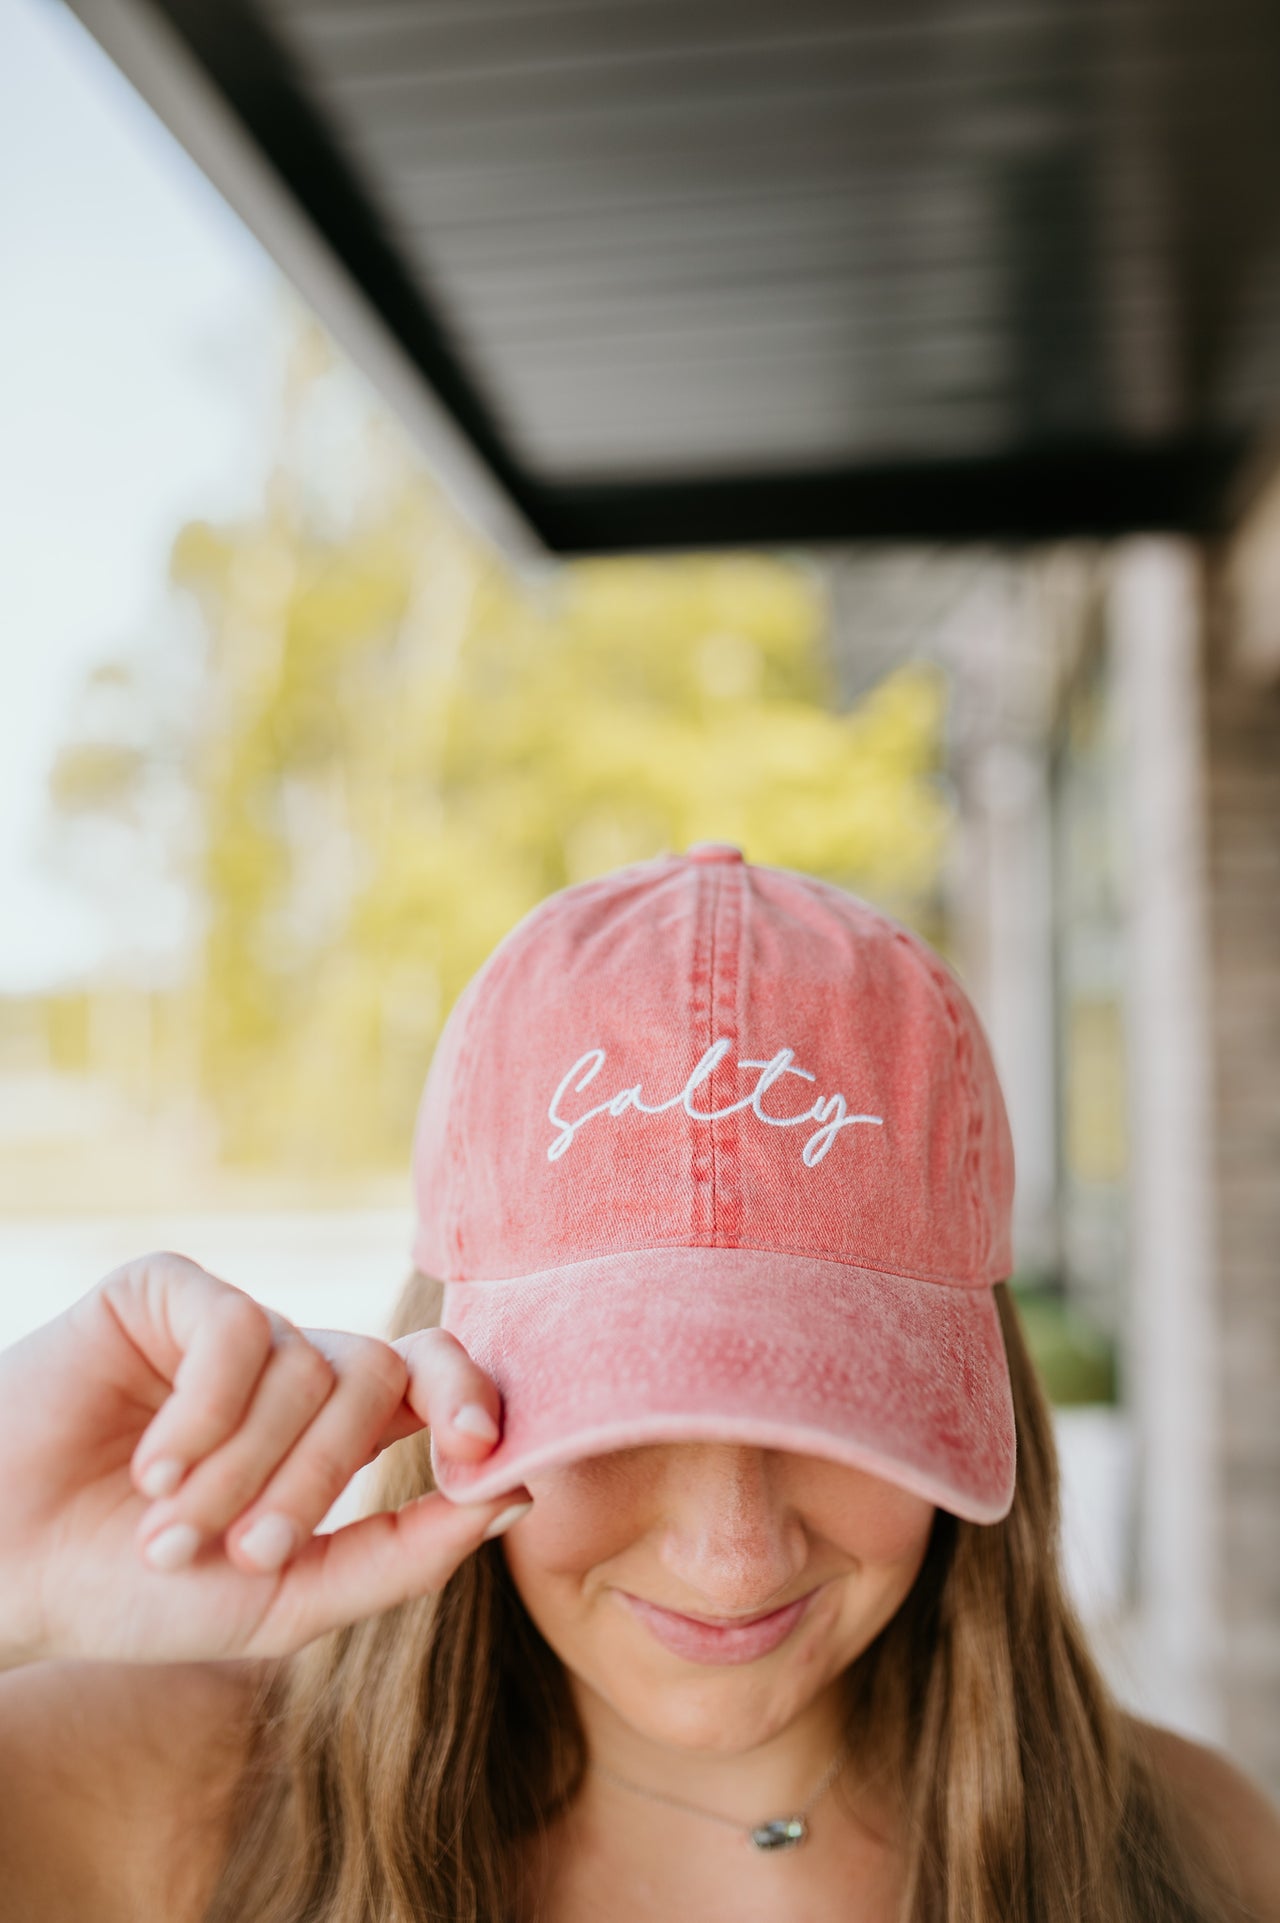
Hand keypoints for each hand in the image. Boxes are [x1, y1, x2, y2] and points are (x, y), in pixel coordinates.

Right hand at [0, 1251, 527, 1667]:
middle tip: (247, 1552)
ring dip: (240, 1469)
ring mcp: (231, 1323)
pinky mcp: (166, 1292)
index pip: (435, 1376)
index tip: (481, 1453)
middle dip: (319, 1477)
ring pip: (302, 1364)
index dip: (473, 1396)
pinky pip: (236, 1328)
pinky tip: (149, 1468)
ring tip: (167, 1530)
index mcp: (333, 1427)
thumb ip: (405, 1554)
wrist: (8, 1577)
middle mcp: (291, 1363)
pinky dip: (203, 1416)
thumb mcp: (290, 1599)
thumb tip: (519, 1494)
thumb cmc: (143, 1595)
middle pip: (374, 1375)